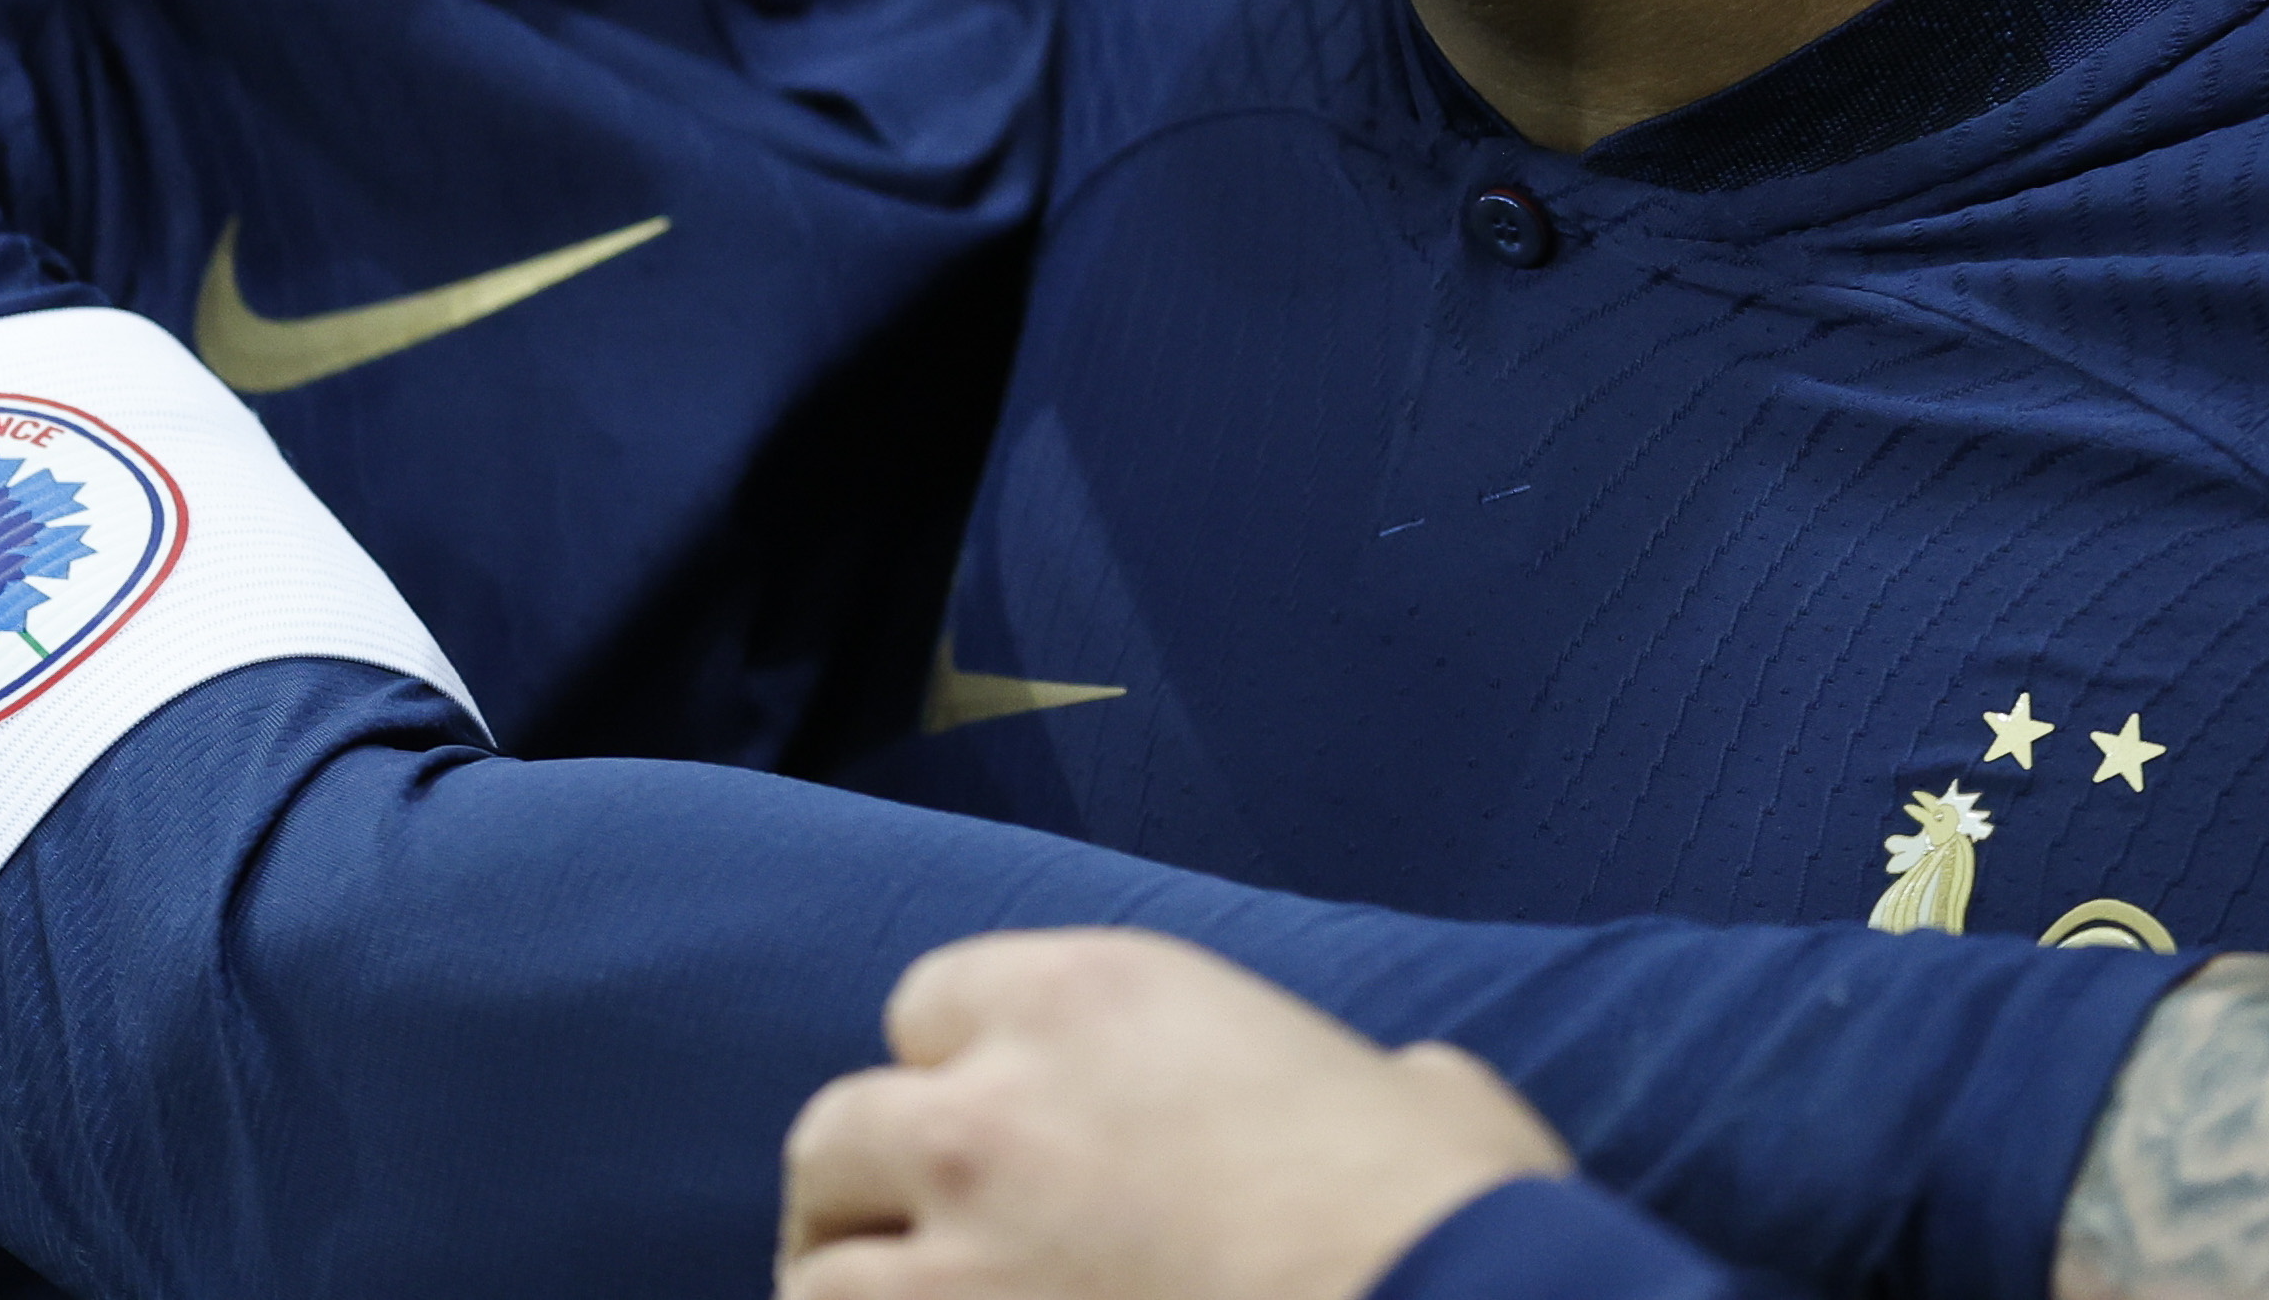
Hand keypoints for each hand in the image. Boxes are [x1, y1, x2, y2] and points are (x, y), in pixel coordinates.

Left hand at [780, 926, 1576, 1299]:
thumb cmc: (1451, 1219)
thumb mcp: (1410, 1092)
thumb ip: (1350, 1077)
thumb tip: (1397, 1098)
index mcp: (1094, 999)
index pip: (932, 1006)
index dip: (963, 1072)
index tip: (998, 1136)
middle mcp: (996, 1109)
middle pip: (836, 1132)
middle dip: (864, 1190)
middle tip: (917, 1251)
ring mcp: (959, 1260)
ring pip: (817, 1272)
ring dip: (857, 1297)